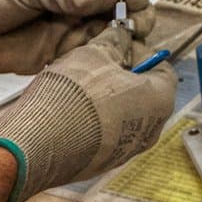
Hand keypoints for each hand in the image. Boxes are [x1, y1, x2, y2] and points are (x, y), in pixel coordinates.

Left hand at [0, 0, 155, 71]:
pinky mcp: (67, 54)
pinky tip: (111, 63)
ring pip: (114, 31)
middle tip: (137, 25)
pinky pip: (95, 56)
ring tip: (126, 45)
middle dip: (136, 12)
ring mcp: (75, 27)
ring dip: (126, 37)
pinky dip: (107, 59)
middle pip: (122, 3)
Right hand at [0, 34, 176, 201]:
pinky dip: (91, 120)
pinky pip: (102, 135)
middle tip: (98, 61)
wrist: (39, 143)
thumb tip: (120, 36)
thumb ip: (114, 41)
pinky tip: (68, 107)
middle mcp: (149, 131)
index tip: (120, 43)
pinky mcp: (100, 164)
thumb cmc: (74, 96)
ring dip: (105, 98)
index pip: (162, 68)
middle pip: (143, 94)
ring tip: (78, 83)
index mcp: (159, 101)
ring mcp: (124, 152)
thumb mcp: (95, 53)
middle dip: (121, 75)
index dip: (139, 52)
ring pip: (122, 115)